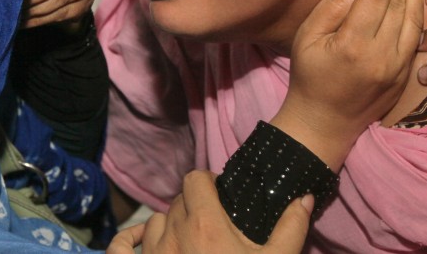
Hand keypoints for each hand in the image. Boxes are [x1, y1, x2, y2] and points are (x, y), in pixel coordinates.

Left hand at [107, 171, 311, 253]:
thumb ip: (292, 227)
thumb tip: (304, 197)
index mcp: (206, 224)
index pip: (194, 179)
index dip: (208, 182)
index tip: (221, 195)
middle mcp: (174, 234)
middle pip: (178, 200)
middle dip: (195, 204)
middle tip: (213, 221)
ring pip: (156, 221)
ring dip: (171, 223)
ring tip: (189, 237)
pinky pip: (122, 247)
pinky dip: (129, 241)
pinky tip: (138, 241)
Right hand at [271, 0, 422, 169]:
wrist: (324, 122)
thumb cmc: (309, 75)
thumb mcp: (308, 35)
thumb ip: (335, 6)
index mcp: (353, 44)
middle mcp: (382, 55)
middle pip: (399, 3)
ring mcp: (398, 68)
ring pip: (414, 18)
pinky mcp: (405, 75)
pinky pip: (416, 36)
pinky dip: (417, 11)